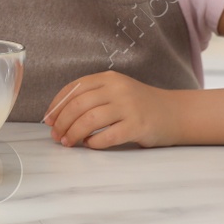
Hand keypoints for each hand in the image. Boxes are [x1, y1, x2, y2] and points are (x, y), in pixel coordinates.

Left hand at [43, 71, 182, 148]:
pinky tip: (90, 145)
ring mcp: (129, 107)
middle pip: (78, 105)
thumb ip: (92, 97)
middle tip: (56, 136)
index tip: (48, 120)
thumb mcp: (116, 91)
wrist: (175, 113)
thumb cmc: (140, 105)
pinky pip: (107, 136)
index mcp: (109, 78)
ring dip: (73, 134)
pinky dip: (94, 143)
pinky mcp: (138, 125)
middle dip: (62, 123)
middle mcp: (118, 89)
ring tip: (68, 143)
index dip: (57, 105)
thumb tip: (58, 116)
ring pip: (89, 120)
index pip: (74, 88)